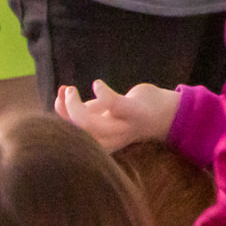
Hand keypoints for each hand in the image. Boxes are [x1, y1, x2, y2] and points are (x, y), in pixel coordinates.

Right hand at [56, 80, 179, 151]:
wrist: (166, 113)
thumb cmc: (131, 112)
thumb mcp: (104, 111)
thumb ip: (85, 108)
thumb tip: (62, 92)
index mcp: (101, 141)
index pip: (74, 136)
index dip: (61, 115)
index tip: (58, 95)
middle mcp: (110, 139)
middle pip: (78, 132)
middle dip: (66, 111)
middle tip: (67, 90)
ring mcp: (122, 127)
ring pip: (90, 124)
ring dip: (74, 105)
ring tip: (72, 88)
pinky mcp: (134, 113)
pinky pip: (112, 105)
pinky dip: (101, 93)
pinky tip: (97, 84)